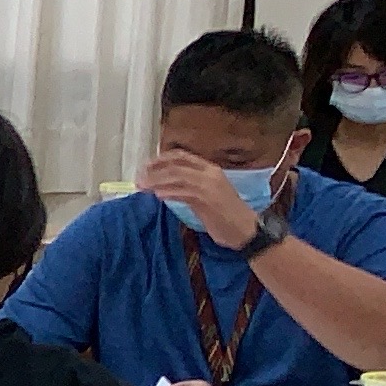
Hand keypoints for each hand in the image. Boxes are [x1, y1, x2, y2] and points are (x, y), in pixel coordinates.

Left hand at [139, 152, 258, 249]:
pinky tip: (157, 195)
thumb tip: (162, 185)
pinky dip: (168, 192)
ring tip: (142, 187)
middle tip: (139, 178)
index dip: (160, 159)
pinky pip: (183, 192)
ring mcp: (209, 186)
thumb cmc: (225, 214)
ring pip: (177, 176)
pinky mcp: (207, 200)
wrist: (246, 230)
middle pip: (175, 165)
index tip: (145, 166)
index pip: (181, 155)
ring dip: (156, 181)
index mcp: (210, 169)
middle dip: (154, 170)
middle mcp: (210, 173)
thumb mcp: (205, 195)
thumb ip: (188, 187)